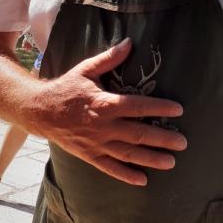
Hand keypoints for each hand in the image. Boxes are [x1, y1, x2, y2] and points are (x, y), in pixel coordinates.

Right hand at [30, 38, 186, 185]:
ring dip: (150, 159)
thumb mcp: (86, 69)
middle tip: (182, 142)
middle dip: (162, 138)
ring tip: (171, 162)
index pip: (138, 106)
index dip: (159, 107)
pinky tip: (142, 180)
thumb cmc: (66, 88)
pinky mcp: (89, 156)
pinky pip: (110, 168)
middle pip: (138, 133)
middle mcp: (103, 126)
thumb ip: (109, 58)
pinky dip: (126, 175)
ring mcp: (96, 144)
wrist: (40, 111)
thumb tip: (130, 42)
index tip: (178, 110)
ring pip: (128, 154)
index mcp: (104, 103)